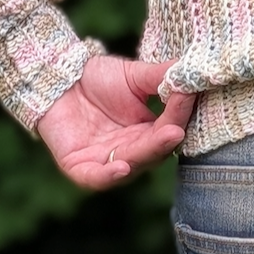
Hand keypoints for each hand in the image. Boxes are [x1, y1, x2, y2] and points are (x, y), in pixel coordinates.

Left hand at [36, 55, 195, 189]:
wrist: (59, 76)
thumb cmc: (99, 77)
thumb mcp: (136, 75)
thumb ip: (162, 77)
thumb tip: (193, 75)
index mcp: (148, 132)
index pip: (169, 130)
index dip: (178, 115)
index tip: (187, 95)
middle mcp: (131, 151)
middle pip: (153, 152)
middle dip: (165, 141)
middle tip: (176, 129)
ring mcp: (105, 161)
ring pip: (131, 165)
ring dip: (146, 155)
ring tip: (163, 139)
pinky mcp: (79, 168)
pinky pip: (97, 179)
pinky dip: (110, 176)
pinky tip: (123, 167)